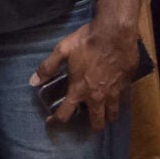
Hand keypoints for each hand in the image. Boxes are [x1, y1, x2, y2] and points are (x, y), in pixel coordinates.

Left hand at [33, 11, 140, 128]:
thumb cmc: (87, 41)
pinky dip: (117, 100)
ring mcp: (114, 93)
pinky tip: (115, 93)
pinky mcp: (127, 84)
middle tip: (87, 120)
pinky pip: (122, 99)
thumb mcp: (62, 50)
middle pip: (96, 123)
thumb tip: (33, 81)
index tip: (52, 122)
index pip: (65, 114)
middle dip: (91, 126)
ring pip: (113, 115)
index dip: (56, 121)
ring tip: (104, 111)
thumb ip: (48, 67)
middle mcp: (97, 97)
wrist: (115, 32)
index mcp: (79, 90)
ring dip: (107, 116)